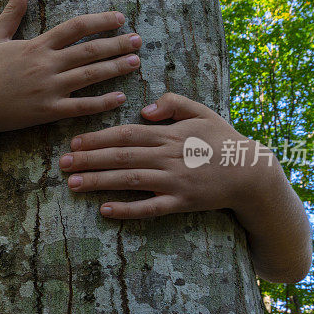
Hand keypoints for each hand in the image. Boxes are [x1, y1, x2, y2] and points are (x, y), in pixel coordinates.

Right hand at [0, 0, 142, 135]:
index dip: (100, 21)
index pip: (76, 28)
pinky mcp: (49, 111)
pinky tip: (120, 97)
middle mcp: (47, 65)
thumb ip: (11, 12)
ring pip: (89, 76)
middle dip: (116, 44)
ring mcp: (49, 89)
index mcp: (37, 46)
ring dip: (115, 68)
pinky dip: (102, 102)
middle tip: (138, 40)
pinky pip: (81, 107)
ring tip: (135, 62)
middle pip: (89, 51)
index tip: (120, 18)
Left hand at [59, 92, 280, 218]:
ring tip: (73, 184)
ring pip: (129, 181)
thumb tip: (142, 110)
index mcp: (169, 134)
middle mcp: (167, 157)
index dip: (98, 138)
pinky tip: (105, 210)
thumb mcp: (201, 111)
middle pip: (121, 156)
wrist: (252, 172)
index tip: (74, 143)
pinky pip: (150, 208)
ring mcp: (174, 181)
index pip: (126, 134)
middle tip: (62, 164)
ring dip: (99, 182)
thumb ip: (171, 103)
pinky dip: (127, 210)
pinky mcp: (181, 203)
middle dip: (89, 160)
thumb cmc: (223, 139)